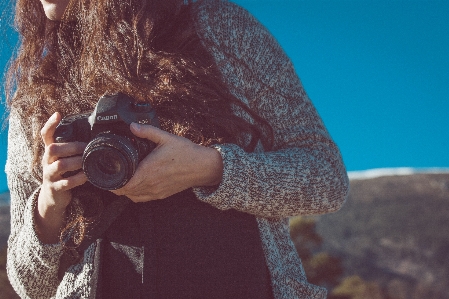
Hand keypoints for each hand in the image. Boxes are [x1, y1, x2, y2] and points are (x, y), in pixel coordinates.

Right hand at [36, 112, 87, 243]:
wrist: (53, 198)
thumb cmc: (64, 174)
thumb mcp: (65, 159)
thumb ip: (74, 149)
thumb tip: (95, 136)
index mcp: (51, 153)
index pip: (45, 135)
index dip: (50, 124)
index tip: (58, 113)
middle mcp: (47, 162)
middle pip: (52, 149)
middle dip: (72, 146)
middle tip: (87, 147)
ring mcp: (49, 175)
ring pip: (60, 165)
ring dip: (77, 162)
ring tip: (88, 162)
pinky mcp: (55, 188)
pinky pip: (66, 183)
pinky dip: (78, 179)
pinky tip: (87, 176)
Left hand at [112, 123, 222, 201]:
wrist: (203, 166)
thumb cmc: (186, 153)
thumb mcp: (166, 138)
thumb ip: (147, 132)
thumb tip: (132, 126)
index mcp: (148, 171)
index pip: (122, 185)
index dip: (110, 183)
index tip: (104, 175)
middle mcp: (150, 184)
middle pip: (124, 192)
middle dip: (114, 186)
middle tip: (109, 175)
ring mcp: (156, 191)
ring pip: (132, 197)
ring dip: (124, 191)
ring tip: (120, 181)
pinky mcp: (162, 194)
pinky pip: (143, 198)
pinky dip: (135, 194)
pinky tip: (135, 186)